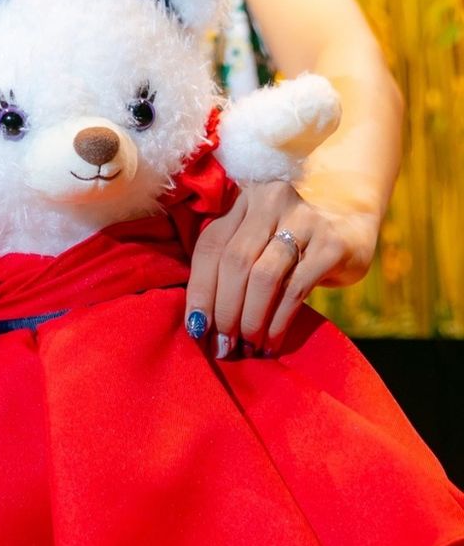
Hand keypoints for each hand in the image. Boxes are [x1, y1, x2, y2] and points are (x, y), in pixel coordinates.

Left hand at [185, 181, 378, 356]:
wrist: (350, 231)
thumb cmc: (290, 246)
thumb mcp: (256, 243)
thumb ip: (228, 267)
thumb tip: (199, 322)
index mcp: (245, 200)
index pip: (211, 246)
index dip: (200, 289)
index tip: (195, 327)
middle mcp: (272, 202)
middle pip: (235, 261)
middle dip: (224, 309)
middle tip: (223, 344)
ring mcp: (304, 220)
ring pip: (263, 276)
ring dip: (250, 318)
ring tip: (247, 346)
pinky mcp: (332, 244)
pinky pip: (295, 289)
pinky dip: (278, 321)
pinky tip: (271, 342)